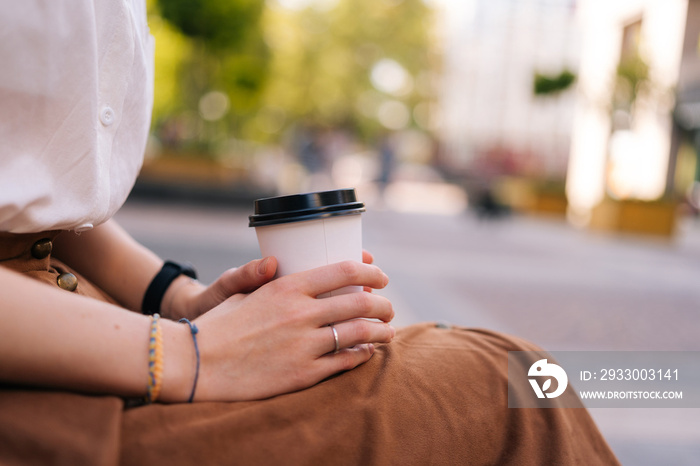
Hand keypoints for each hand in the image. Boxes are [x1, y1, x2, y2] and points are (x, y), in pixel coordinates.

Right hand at [168, 260, 394, 401]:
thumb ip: (267, 278)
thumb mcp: (243, 292)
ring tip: (388, 332)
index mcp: (287, 287)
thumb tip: (278, 262)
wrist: (195, 362)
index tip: (381, 275)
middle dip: (383, 304)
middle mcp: (300, 313)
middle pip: (361, 303)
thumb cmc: (219, 324)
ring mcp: (304, 345)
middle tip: (388, 307)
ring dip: (381, 331)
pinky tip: (367, 353)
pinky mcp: (303, 374)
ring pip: (360, 334)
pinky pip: (345, 362)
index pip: (344, 271)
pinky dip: (362, 355)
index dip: (371, 271)